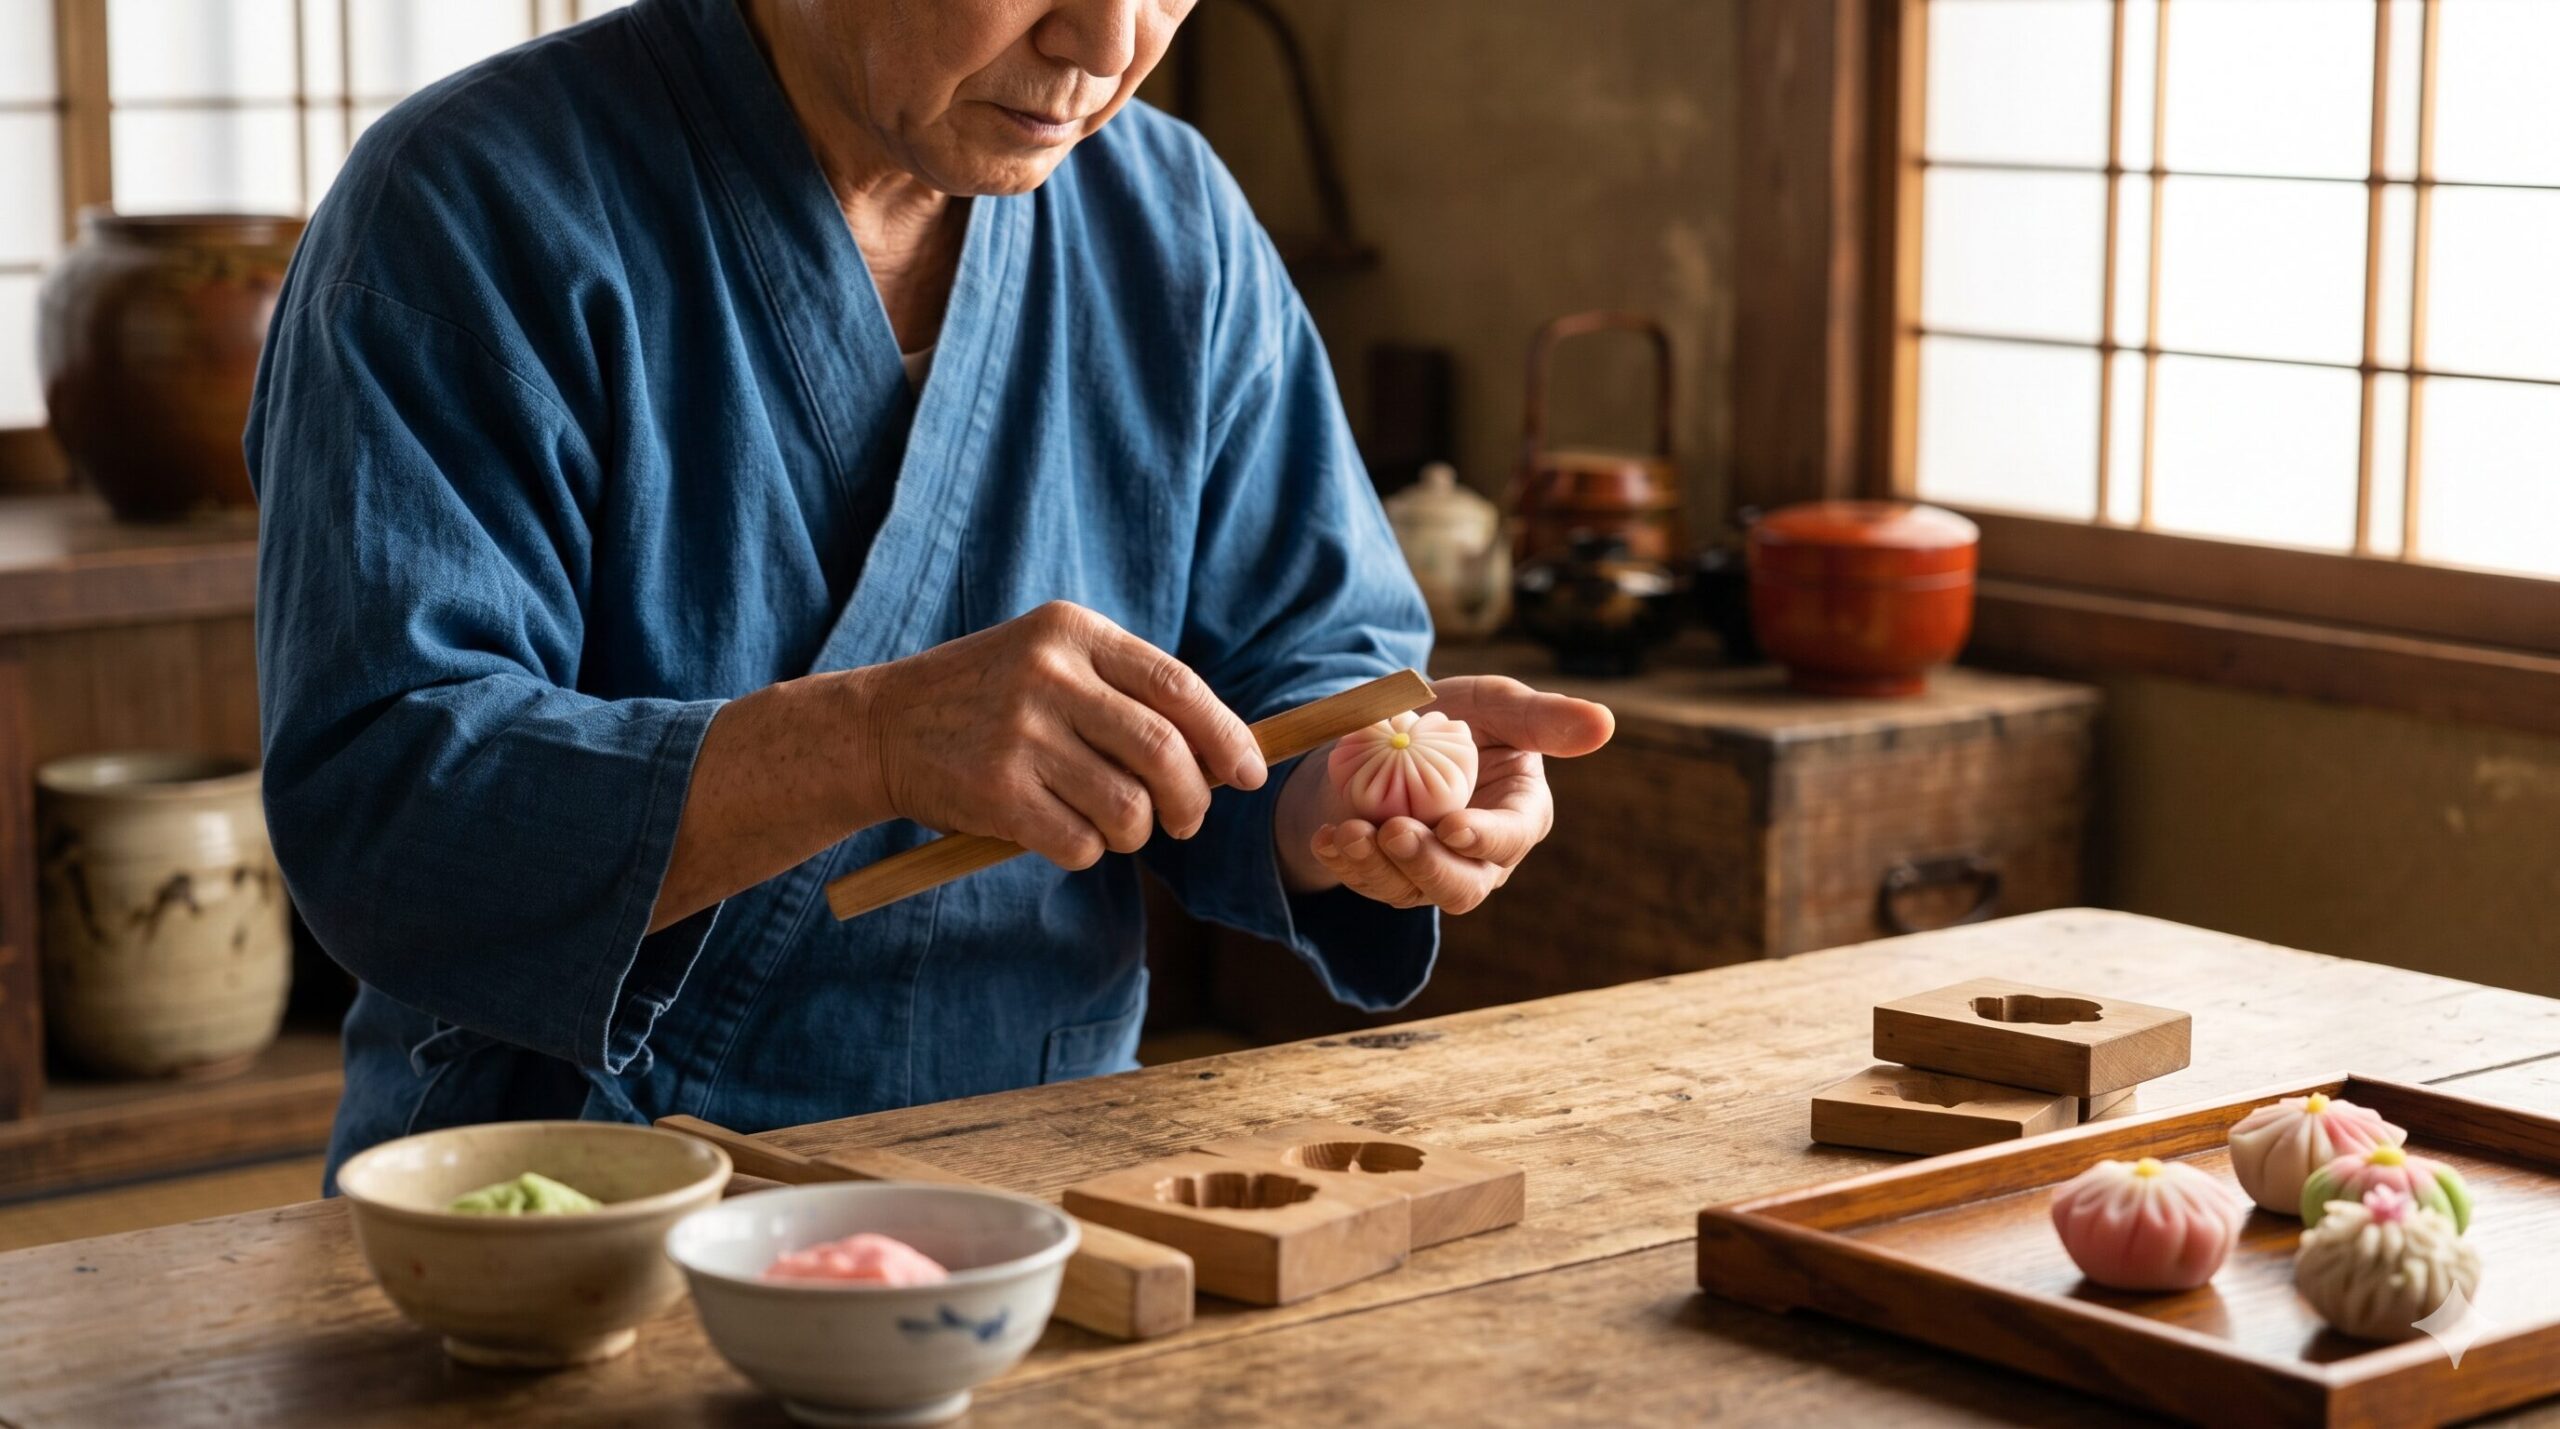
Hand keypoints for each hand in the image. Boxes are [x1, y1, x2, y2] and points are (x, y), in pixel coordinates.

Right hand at [848, 601, 1266, 869]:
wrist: (879, 726)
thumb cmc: (986, 701)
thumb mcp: (1050, 662)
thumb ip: (1126, 694)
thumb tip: (1225, 755)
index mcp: (1072, 631)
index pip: (1178, 687)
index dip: (1226, 737)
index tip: (1249, 773)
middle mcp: (1048, 674)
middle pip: (1164, 750)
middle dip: (1193, 799)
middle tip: (1188, 820)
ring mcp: (1020, 734)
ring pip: (1129, 807)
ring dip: (1138, 832)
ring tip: (1119, 827)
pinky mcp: (996, 792)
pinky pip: (1081, 843)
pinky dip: (1089, 852)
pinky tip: (1064, 835)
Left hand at [1276, 675, 1613, 912]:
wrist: (1381, 733)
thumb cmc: (1451, 715)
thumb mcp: (1492, 703)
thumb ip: (1542, 717)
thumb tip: (1605, 724)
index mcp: (1519, 812)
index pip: (1514, 836)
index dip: (1487, 837)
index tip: (1453, 825)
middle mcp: (1480, 853)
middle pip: (1465, 885)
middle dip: (1428, 866)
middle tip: (1393, 832)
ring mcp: (1432, 871)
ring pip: (1410, 892)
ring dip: (1376, 867)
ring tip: (1347, 832)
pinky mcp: (1389, 878)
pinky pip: (1368, 884)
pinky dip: (1344, 864)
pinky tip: (1327, 838)